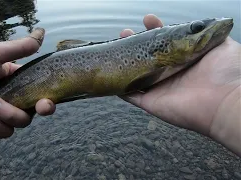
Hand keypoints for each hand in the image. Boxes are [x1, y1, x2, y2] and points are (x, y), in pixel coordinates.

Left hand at [0, 28, 55, 137]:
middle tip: (39, 106)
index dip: (47, 95)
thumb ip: (17, 48)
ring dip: (5, 114)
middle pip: (32, 109)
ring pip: (19, 122)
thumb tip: (41, 36)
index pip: (37, 89)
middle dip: (35, 108)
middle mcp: (9, 97)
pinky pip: (3, 131)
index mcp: (12, 79)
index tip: (48, 100)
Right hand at [120, 15, 240, 155]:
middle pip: (147, 57)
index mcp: (185, 59)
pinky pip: (130, 95)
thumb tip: (201, 25)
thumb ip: (208, 35)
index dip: (155, 30)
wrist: (225, 101)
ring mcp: (159, 88)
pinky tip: (110, 74)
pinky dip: (119, 87)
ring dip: (124, 62)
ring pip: (135, 73)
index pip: (165, 42)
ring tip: (114, 47)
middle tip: (124, 33)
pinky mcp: (150, 102)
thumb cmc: (227, 72)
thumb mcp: (221, 45)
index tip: (147, 20)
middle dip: (134, 44)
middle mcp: (170, 73)